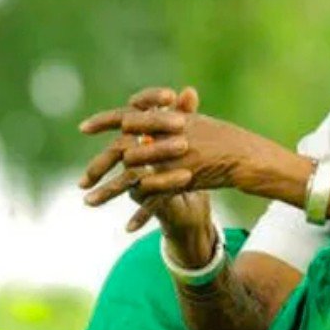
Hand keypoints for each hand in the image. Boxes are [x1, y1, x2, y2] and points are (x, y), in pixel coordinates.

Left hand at [79, 87, 299, 210]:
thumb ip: (182, 115)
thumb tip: (168, 102)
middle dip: (99, 165)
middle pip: (124, 150)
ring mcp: (174, 160)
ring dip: (109, 191)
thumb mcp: (202, 124)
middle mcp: (168, 138)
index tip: (83, 128)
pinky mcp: (183, 181)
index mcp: (170, 120)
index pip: (129, 116)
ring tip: (88, 202)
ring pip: (133, 177)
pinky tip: (127, 227)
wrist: (248, 158)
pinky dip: (143, 214)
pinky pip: (157, 199)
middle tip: (81, 180)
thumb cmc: (227, 140)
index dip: (105, 120)